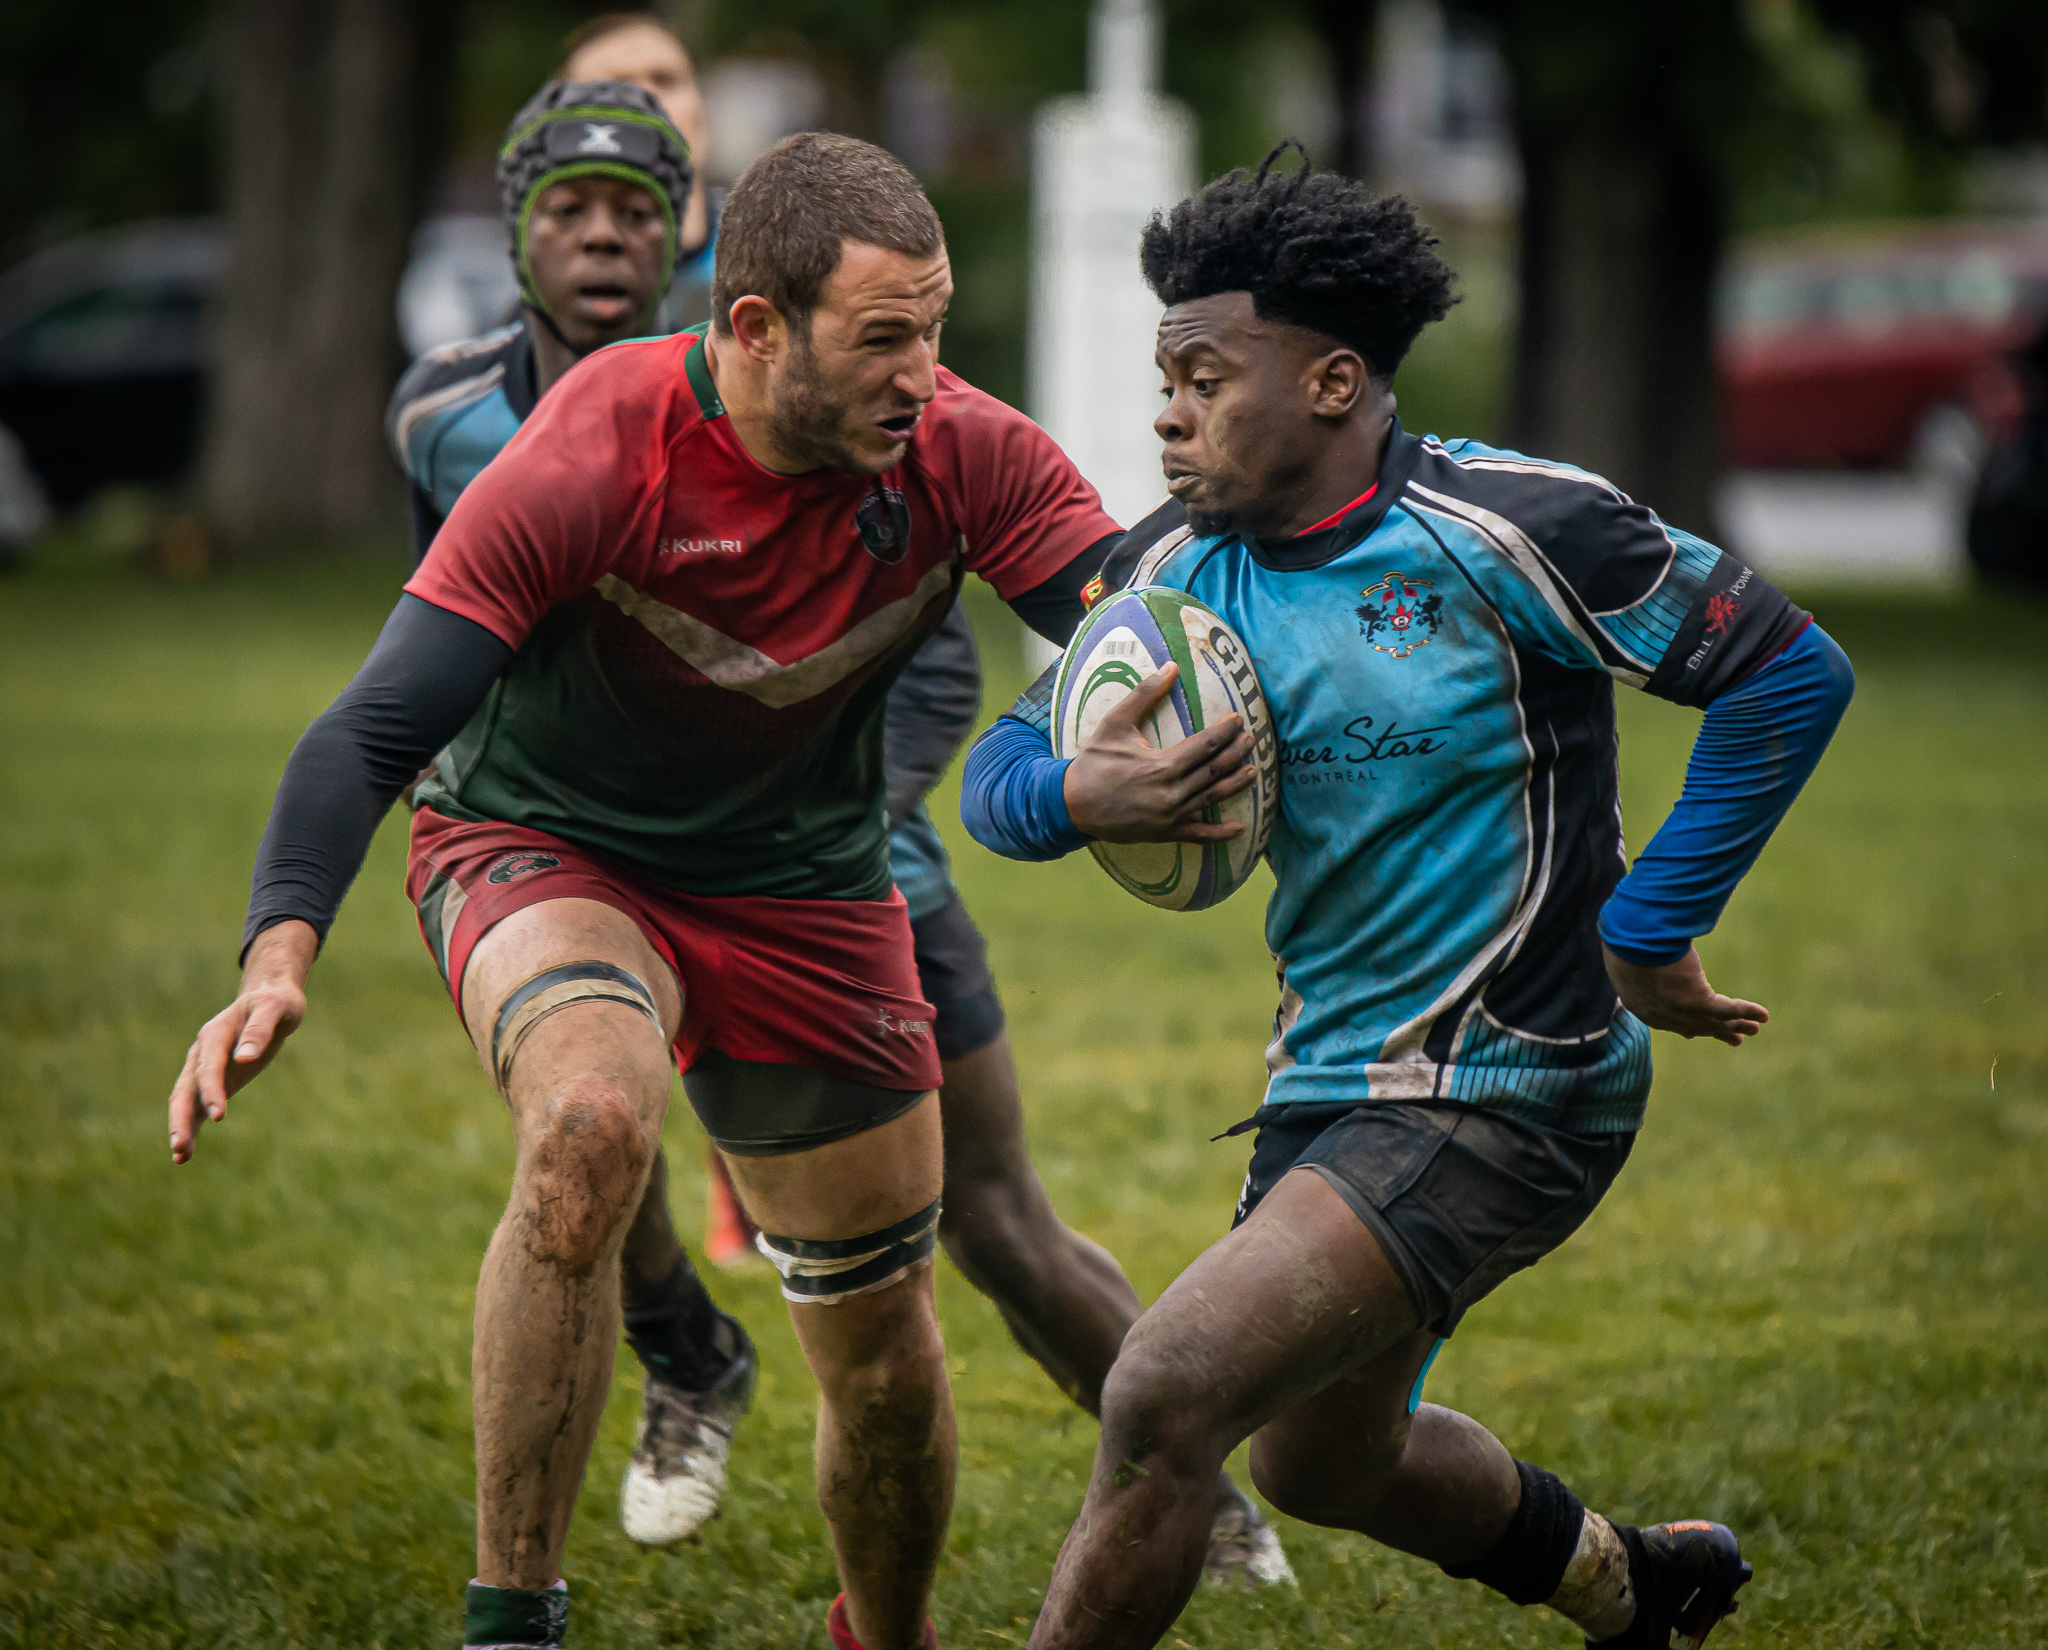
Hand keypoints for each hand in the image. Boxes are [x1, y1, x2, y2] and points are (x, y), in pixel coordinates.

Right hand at [168, 920, 317, 1162]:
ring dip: (182, 1126)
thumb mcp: (274, 1008)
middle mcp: (203, 1053)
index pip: (209, 1067)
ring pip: (186, 1101)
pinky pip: (198, 1106)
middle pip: (186, 1088)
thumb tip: (244, 1058)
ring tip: (180, 1156)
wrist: (270, 999)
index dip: (211, 1091)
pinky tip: (186, 1153)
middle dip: (182, 1117)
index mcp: (215, 1035)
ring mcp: (205, 1068)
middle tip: (180, 1144)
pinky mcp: (215, 1081)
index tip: (218, 1115)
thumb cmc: (275, 1002)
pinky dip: (192, 1127)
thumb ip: (260, 1030)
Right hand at [1062, 663, 1257, 843]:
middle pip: (1215, 769)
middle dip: (1236, 752)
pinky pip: (1199, 835)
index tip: (1238, 719)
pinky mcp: (1165, 832)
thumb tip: (1170, 667)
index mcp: (1162, 764)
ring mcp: (1170, 815)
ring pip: (1213, 797)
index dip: (1225, 731)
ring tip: (1253, 771)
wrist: (1072, 804)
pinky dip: (1220, 833)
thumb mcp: (1115, 723)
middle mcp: (1172, 792)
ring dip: (1236, 784)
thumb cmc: (1093, 762)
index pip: (1205, 744)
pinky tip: (1240, 828)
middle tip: (1251, 739)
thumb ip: (1143, 695)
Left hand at [1602, 943, 1767, 1046]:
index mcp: (1640, 1004)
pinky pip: (1728, 1010)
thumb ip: (1634, 955)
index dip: (1684, 1027)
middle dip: (1715, 1031)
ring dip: (1737, 1025)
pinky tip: (1763, 1015)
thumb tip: (1637, 939)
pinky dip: (1747, 1012)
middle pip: (1694, 1027)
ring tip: (1754, 1029)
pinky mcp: (1697, 1001)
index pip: (1666, 1021)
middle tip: (1734, 1038)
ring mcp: (1680, 1011)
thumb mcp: (1625, 952)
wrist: (1627, 942)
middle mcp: (1660, 1015)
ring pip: (1715, 1022)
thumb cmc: (1623, 939)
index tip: (1692, 1034)